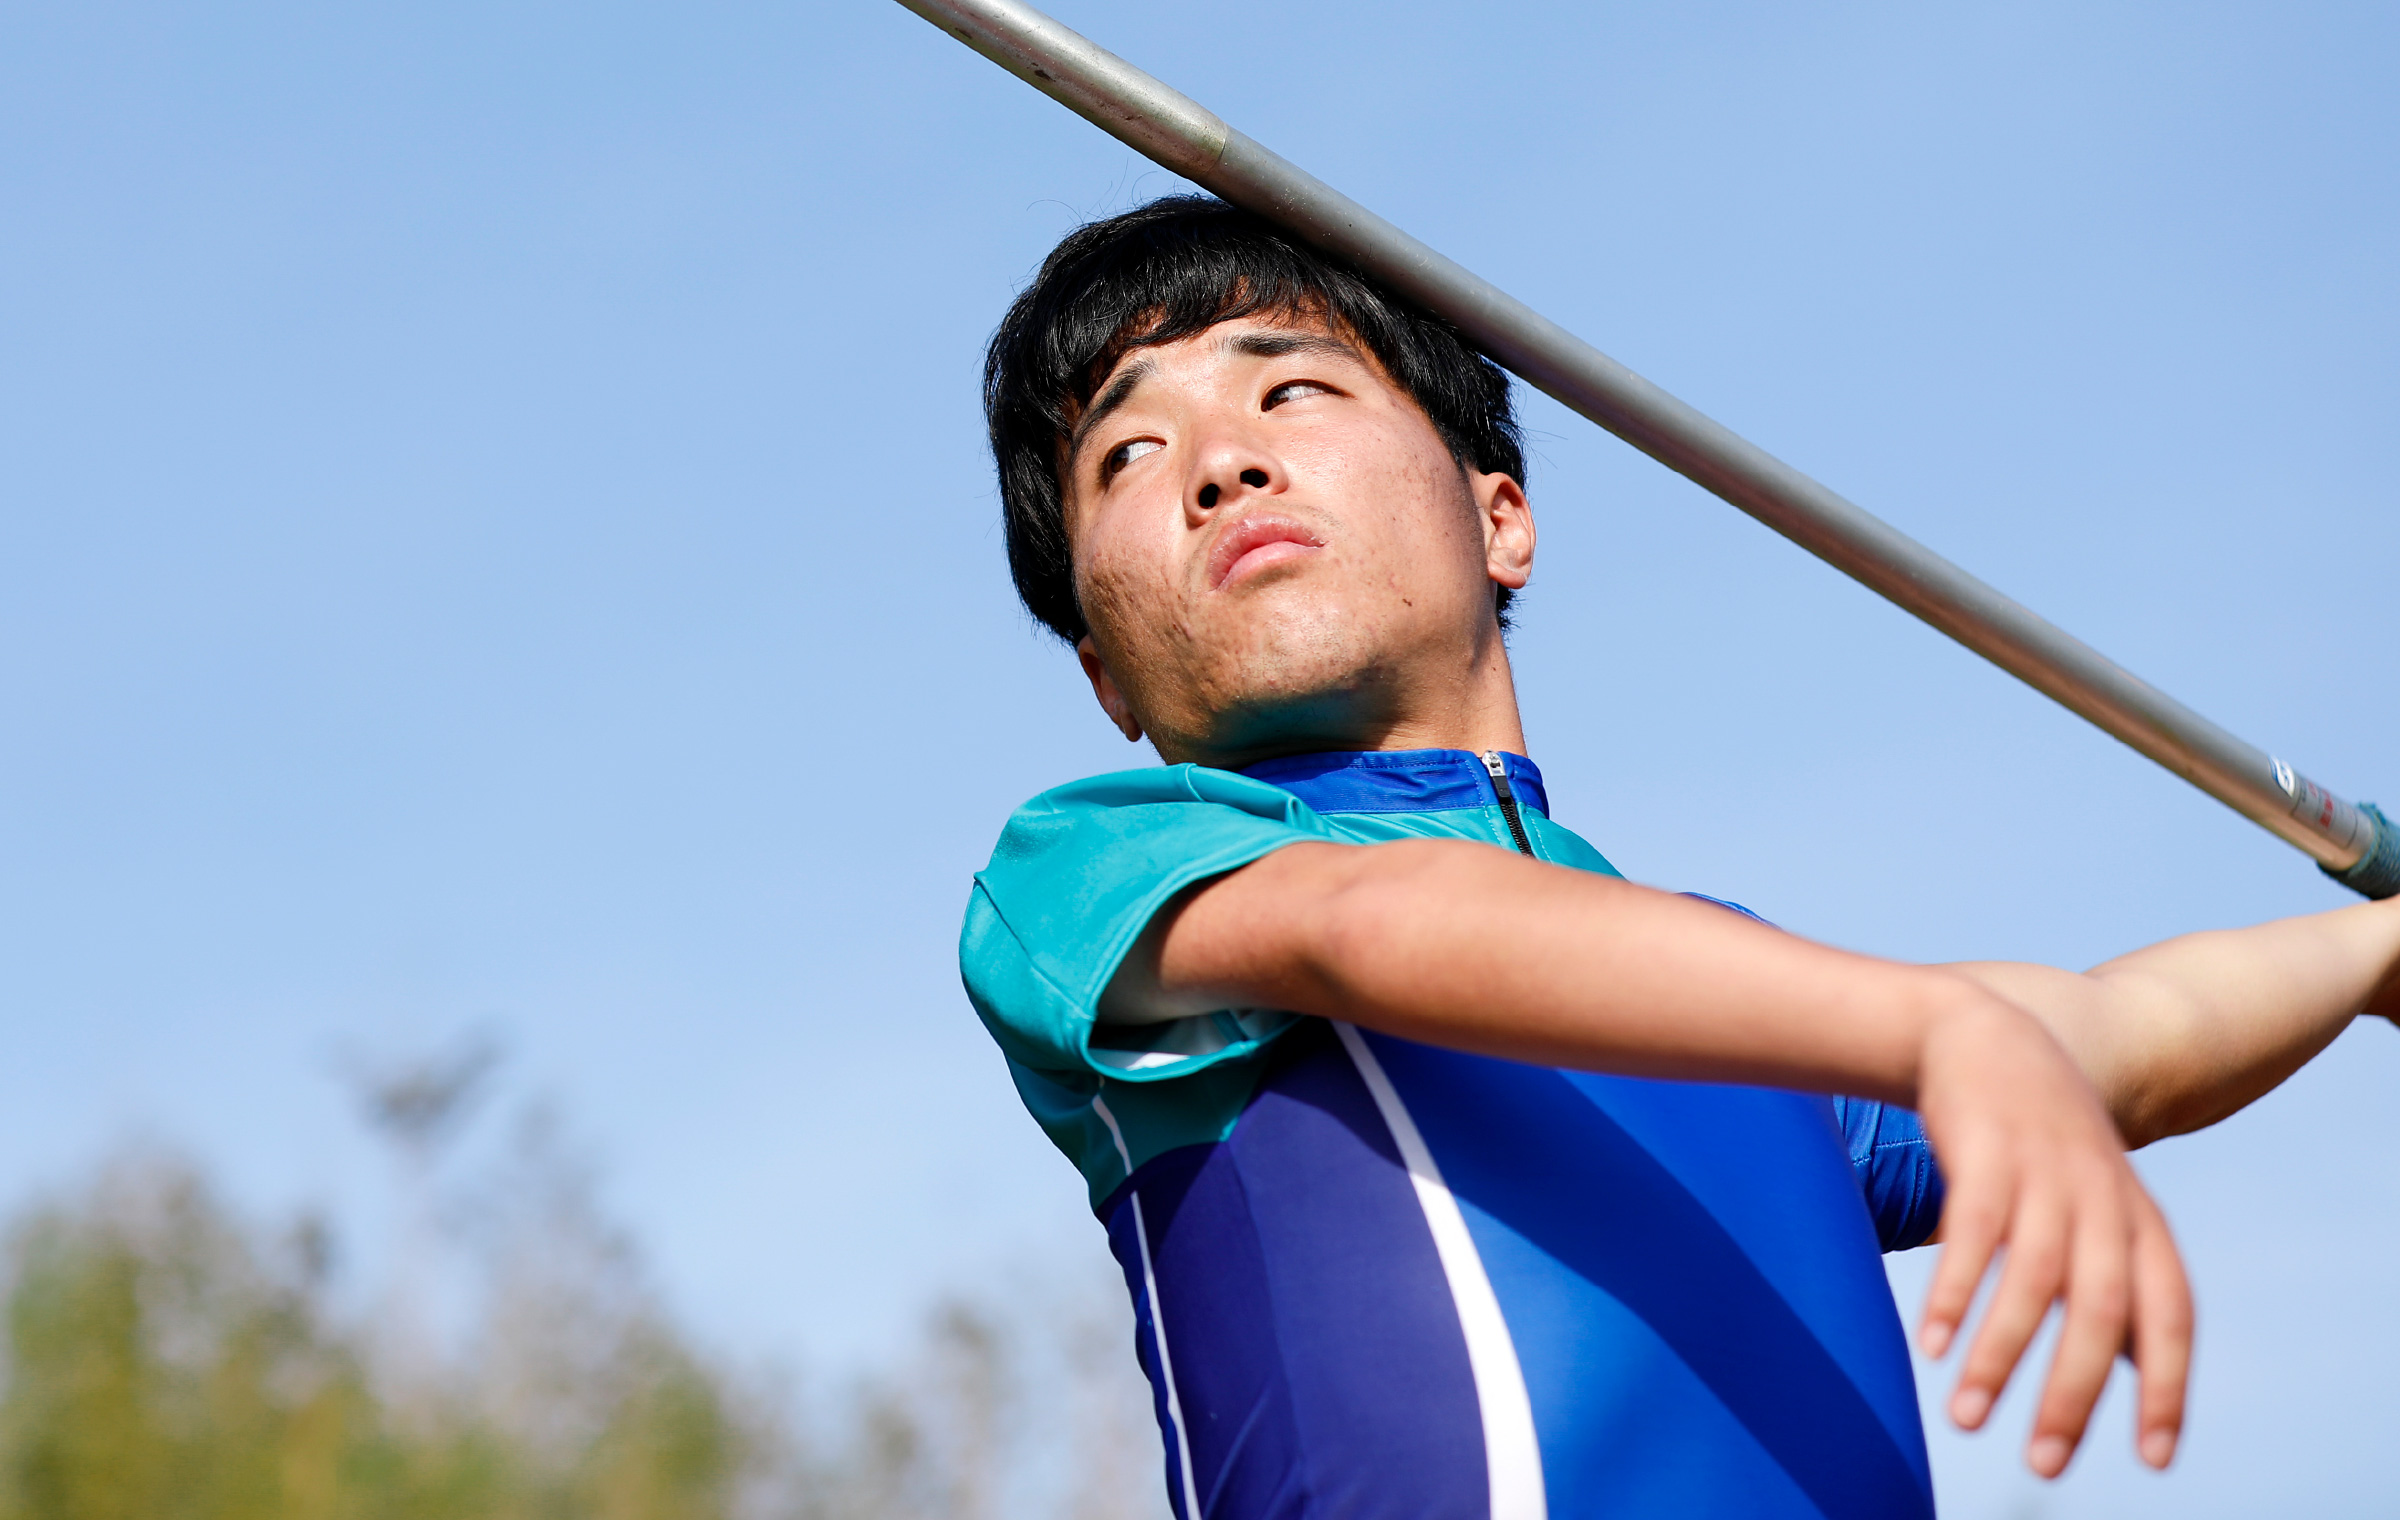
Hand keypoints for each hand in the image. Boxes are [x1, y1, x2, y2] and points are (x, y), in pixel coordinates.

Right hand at [1912, 989, 2192, 1477]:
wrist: (1983, 1035)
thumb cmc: (2039, 1139)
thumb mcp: (2097, 1202)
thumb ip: (2119, 1275)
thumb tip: (2135, 1366)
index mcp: (2138, 1221)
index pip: (2170, 1315)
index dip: (2166, 1385)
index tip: (2153, 1457)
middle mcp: (2102, 1199)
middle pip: (2100, 1310)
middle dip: (2072, 1393)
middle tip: (2043, 1462)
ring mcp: (2045, 1172)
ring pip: (2034, 1280)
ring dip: (2000, 1356)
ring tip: (1968, 1417)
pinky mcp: (1985, 1151)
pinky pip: (1973, 1235)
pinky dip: (1956, 1293)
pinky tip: (1932, 1345)